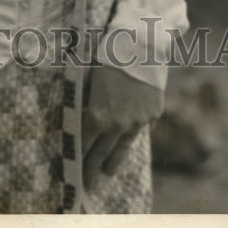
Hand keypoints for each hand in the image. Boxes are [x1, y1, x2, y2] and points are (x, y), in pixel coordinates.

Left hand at [82, 66, 163, 181]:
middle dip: (93, 167)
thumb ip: (87, 102)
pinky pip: (143, 128)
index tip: (74, 166)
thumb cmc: (108, 56)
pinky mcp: (153, 114)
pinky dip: (134, 133)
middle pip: (102, 151)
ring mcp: (138, 121)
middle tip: (87, 182)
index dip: (79, 153)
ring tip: (108, 171)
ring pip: (124, 147)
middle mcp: (118, 124)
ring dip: (114, 161)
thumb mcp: (90, 80)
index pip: (84, 142)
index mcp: (97, 116)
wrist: (140, 45)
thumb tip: (84, 118)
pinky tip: (128, 140)